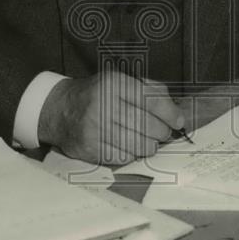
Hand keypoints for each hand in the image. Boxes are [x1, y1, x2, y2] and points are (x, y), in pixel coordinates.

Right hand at [37, 71, 182, 165]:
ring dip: (149, 146)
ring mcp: (95, 129)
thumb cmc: (97, 95)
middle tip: (163, 132)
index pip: (152, 101)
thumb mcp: (120, 81)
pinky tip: (129, 146)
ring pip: (138, 146)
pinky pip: (123, 158)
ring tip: (148, 140)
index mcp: (114, 84)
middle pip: (147, 126)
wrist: (60, 109)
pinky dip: (132, 155)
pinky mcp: (90, 149)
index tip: (178, 121)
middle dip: (162, 132)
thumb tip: (176, 112)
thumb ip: (150, 90)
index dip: (170, 114)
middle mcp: (103, 105)